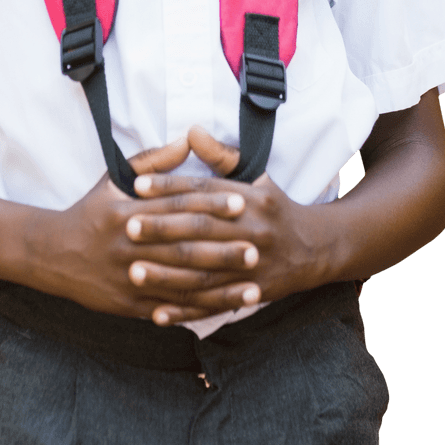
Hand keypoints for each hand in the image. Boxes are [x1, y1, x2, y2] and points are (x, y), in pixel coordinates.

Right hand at [33, 136, 258, 321]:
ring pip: (181, 283)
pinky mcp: (128, 304)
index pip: (176, 207)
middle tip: (256, 247)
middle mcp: (129, 246)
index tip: (241, 203)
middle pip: (183, 247)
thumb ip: (153, 160)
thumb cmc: (91, 211)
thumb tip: (187, 139)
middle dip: (222, 249)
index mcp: (128, 212)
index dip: (210, 205)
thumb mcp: (115, 179)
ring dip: (219, 286)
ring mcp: (128, 278)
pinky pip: (168, 308)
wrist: (52, 253)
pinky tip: (223, 308)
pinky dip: (197, 310)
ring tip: (252, 285)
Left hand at [125, 126, 326, 323]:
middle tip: (128, 226)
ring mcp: (252, 266)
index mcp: (249, 199)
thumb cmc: (274, 207)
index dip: (170, 186)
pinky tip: (157, 314)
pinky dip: (185, 311)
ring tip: (135, 271)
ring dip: (168, 275)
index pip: (204, 190)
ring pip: (205, 272)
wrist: (316, 247)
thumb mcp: (255, 175)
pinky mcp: (251, 294)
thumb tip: (192, 130)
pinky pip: (213, 304)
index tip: (138, 185)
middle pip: (202, 230)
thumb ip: (221, 155)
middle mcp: (251, 231)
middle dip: (163, 229)